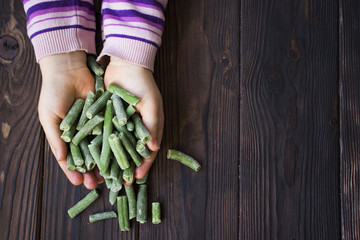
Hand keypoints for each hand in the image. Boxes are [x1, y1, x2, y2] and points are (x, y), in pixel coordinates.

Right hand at [38, 51, 102, 188]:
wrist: (68, 69)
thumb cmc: (53, 92)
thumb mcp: (49, 117)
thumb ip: (55, 138)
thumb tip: (61, 159)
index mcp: (65, 136)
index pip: (70, 159)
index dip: (74, 172)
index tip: (80, 183)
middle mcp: (80, 133)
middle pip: (88, 157)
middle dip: (92, 171)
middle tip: (98, 184)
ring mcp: (94, 125)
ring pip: (101, 147)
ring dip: (105, 161)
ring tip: (111, 174)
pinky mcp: (105, 115)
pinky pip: (110, 131)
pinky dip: (115, 143)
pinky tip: (120, 154)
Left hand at [104, 57, 163, 182]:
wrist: (125, 64)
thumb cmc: (143, 84)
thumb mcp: (152, 105)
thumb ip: (153, 126)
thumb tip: (153, 149)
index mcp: (149, 127)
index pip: (148, 151)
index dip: (144, 165)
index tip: (137, 178)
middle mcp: (136, 128)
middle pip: (131, 153)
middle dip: (126, 168)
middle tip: (121, 183)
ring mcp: (121, 124)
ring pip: (117, 147)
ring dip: (112, 161)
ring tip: (105, 175)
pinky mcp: (108, 117)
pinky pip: (105, 135)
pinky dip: (101, 146)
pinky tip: (94, 157)